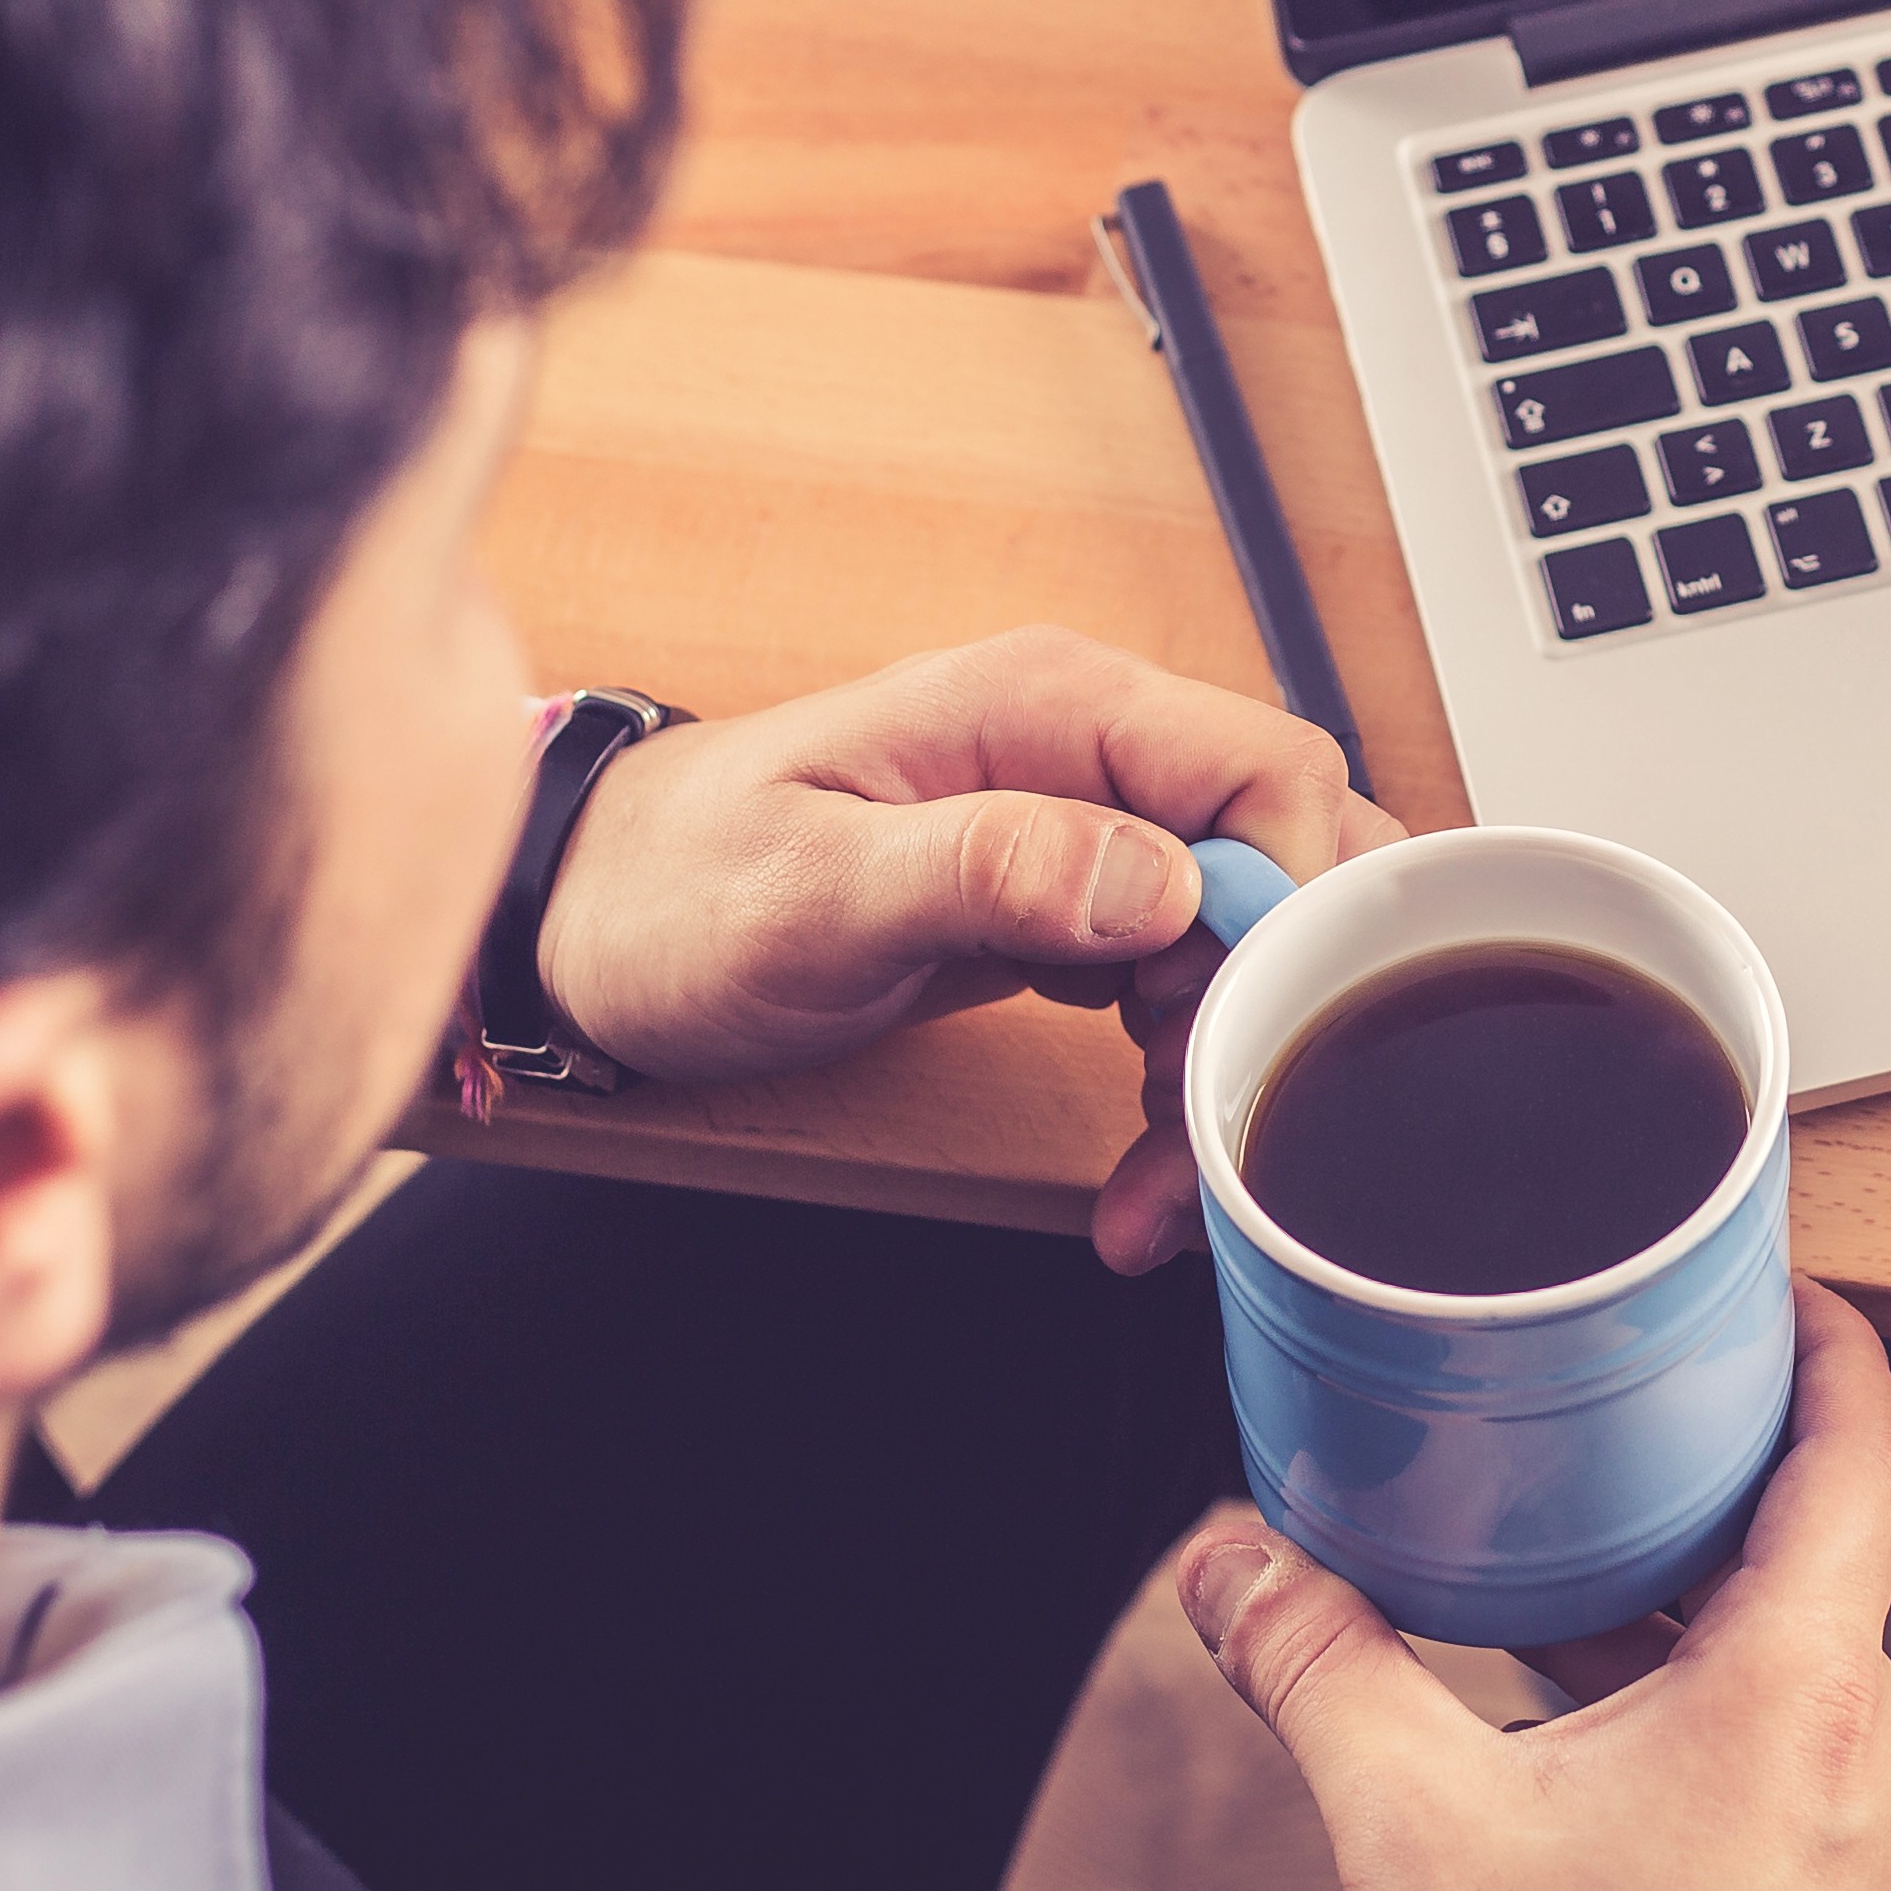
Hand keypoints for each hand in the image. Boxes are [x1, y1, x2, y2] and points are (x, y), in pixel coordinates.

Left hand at [532, 627, 1394, 1269]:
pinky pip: (1189, 988)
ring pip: (1254, 942)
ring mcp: (1089, 832)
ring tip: (1154, 1183)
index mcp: (1051, 707)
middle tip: (1198, 1129)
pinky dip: (1183, 1084)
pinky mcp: (1073, 910)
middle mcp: (1093, 755)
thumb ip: (988, 868)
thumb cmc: (671, 888)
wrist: (588, 926)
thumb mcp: (812, 890)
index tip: (1255, 1032)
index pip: (1271, 772)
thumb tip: (1159, 878)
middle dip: (1275, 1011)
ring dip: (1230, 1069)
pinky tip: (1135, 1164)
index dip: (1302, 906)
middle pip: (1289, 865)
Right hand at [1181, 1281, 1890, 1890]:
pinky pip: (1821, 1802)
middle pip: (1822, 1573)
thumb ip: (1318, 1668)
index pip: (1867, 1451)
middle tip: (1605, 1452)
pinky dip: (1727, 1760)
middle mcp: (1890, 1766)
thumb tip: (1230, 1563)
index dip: (1831, 1344)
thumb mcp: (1409, 1840)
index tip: (1781, 1286)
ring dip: (1702, 1650)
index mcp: (1807, 1696)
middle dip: (1705, 1512)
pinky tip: (1614, 1797)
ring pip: (1812, 1696)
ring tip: (1568, 1631)